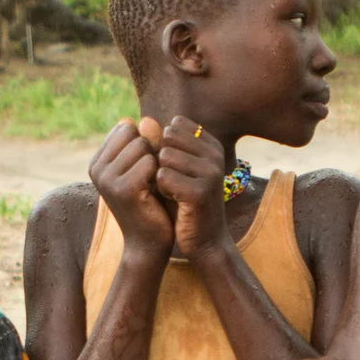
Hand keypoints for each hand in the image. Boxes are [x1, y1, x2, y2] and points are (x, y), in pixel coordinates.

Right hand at [90, 120, 172, 256]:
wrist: (149, 242)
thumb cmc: (150, 202)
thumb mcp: (145, 167)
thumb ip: (145, 141)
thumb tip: (145, 118)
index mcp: (97, 161)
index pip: (126, 126)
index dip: (144, 143)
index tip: (144, 169)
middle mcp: (96, 168)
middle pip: (134, 133)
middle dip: (150, 151)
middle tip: (150, 180)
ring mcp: (106, 179)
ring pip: (143, 146)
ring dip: (156, 163)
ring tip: (152, 186)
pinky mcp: (122, 190)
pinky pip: (150, 162)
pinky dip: (160, 175)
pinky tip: (156, 193)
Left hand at [153, 115, 230, 258]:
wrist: (204, 240)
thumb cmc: (185, 201)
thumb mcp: (173, 167)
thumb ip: (160, 144)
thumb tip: (144, 120)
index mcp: (212, 145)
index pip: (174, 126)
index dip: (165, 147)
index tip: (177, 170)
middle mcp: (215, 154)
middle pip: (167, 138)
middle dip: (161, 160)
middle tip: (174, 183)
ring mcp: (211, 171)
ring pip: (164, 156)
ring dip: (160, 177)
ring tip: (176, 192)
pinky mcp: (201, 190)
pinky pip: (163, 176)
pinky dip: (161, 190)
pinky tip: (176, 201)